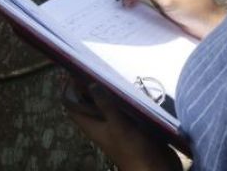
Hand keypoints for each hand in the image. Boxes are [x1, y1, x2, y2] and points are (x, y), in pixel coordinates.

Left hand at [63, 77, 180, 170]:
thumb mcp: (118, 125)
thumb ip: (105, 105)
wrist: (156, 169)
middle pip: (88, 103)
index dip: (69, 89)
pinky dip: (123, 98)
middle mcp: (102, 124)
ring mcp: (117, 125)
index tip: (75, 70)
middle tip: (95, 65)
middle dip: (88, 86)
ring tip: (112, 71)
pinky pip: (123, 108)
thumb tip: (90, 84)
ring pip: (106, 104)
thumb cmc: (134, 150)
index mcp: (93, 126)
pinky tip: (130, 86)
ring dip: (108, 91)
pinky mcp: (132, 125)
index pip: (72, 106)